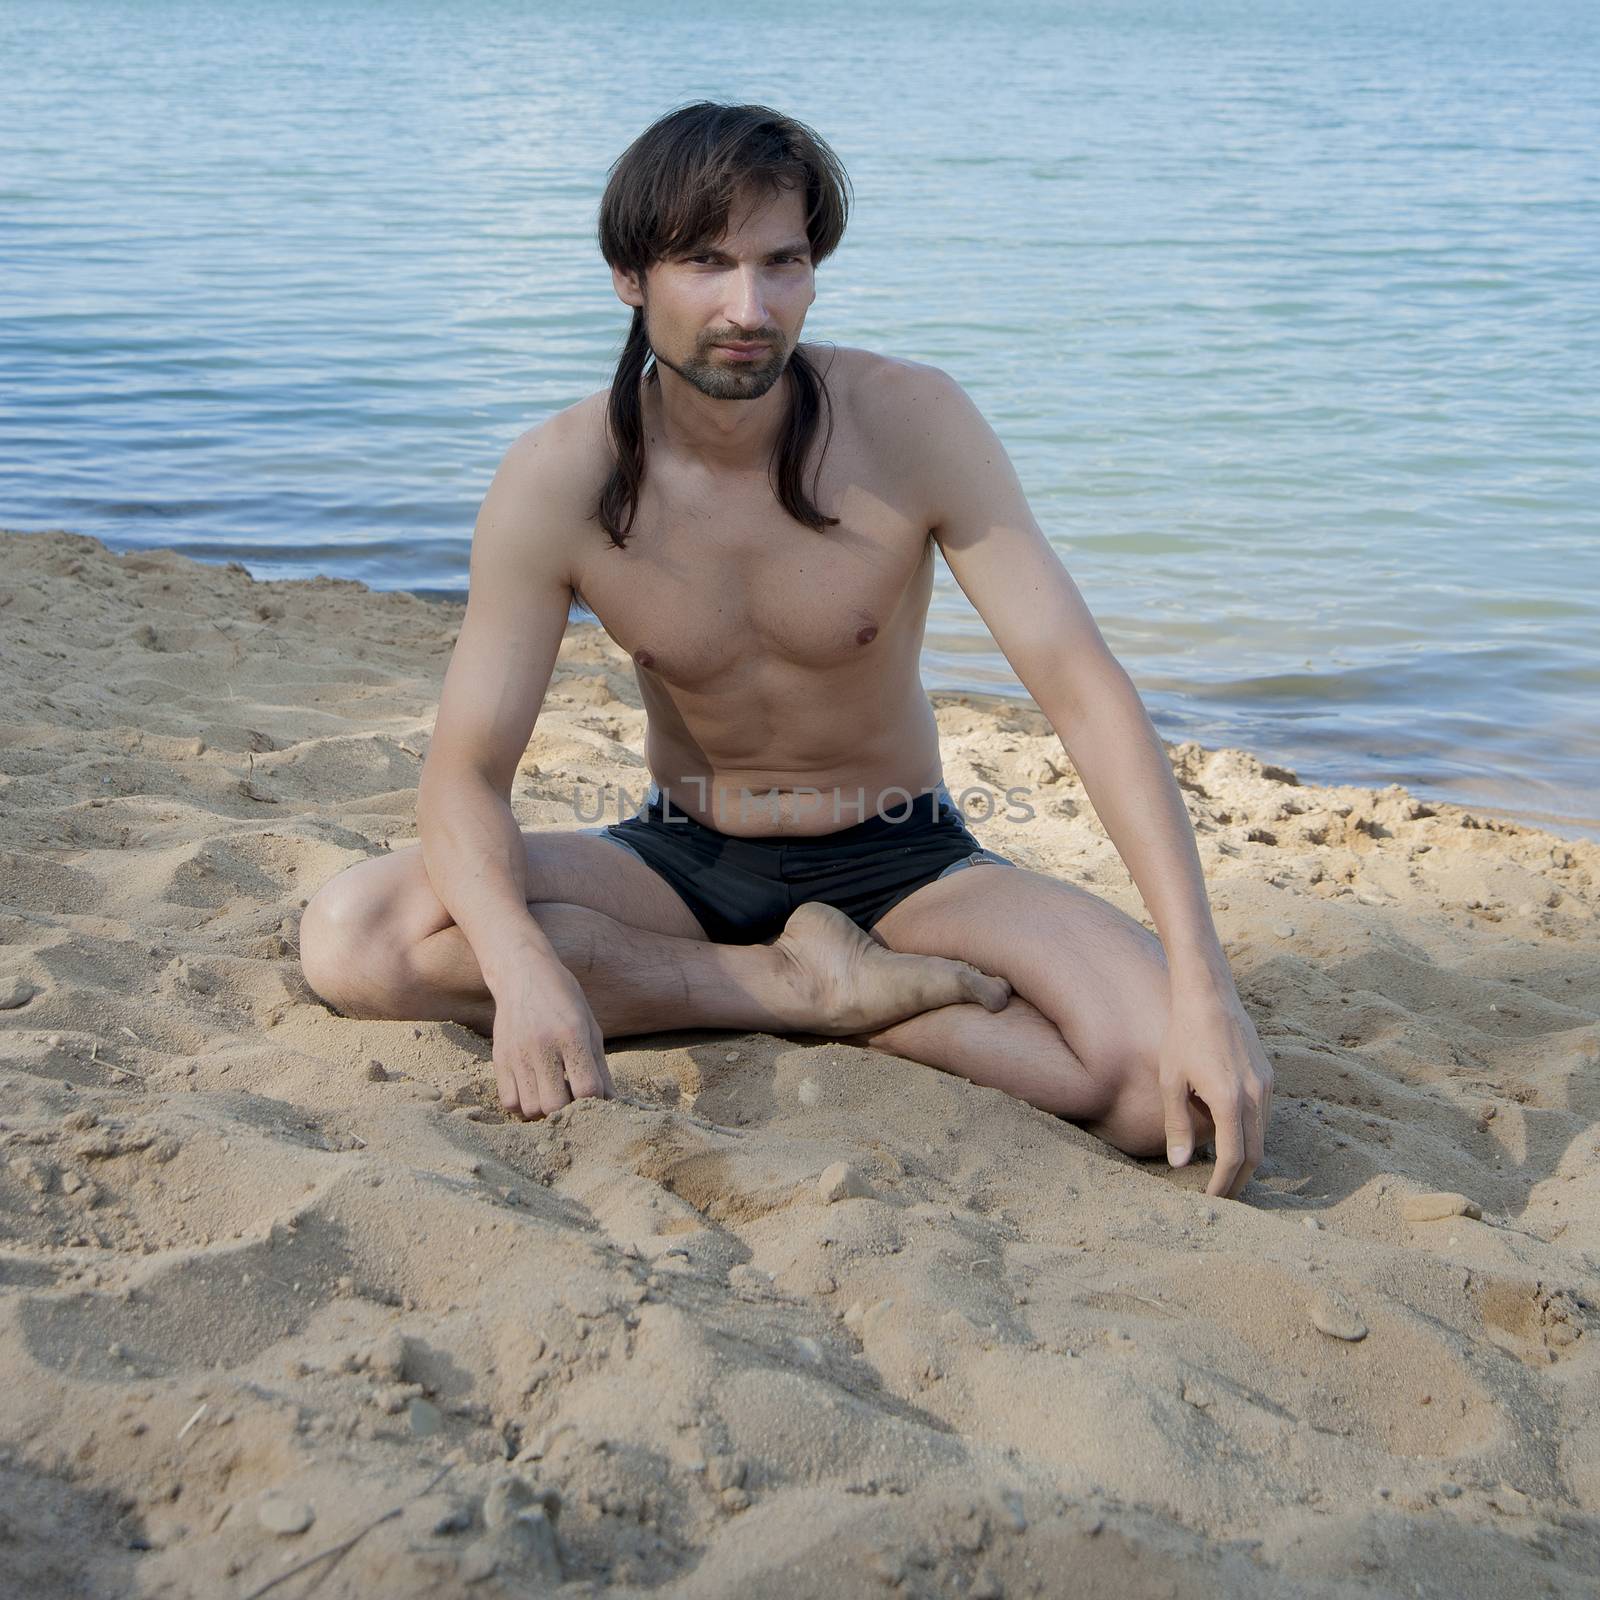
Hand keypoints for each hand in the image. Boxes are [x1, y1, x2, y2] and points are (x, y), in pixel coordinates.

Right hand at [490, 961, 613, 1119]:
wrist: (523, 973)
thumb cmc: (564, 999)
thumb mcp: (590, 1026)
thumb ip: (600, 1067)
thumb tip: (613, 1102)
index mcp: (572, 1035)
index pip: (587, 1088)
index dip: (596, 1101)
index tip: (596, 1097)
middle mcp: (543, 1046)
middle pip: (555, 1105)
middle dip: (568, 1111)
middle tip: (572, 1100)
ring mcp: (518, 1054)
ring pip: (530, 1108)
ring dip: (544, 1111)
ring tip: (552, 1095)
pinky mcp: (499, 1059)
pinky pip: (508, 1101)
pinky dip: (522, 1106)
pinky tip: (533, 1092)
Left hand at [1158, 986, 1273, 1198]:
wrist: (1209, 996)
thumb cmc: (1182, 1036)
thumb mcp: (1171, 1081)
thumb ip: (1177, 1124)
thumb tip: (1180, 1164)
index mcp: (1230, 1100)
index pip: (1233, 1158)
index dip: (1223, 1184)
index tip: (1210, 1199)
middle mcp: (1255, 1095)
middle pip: (1255, 1155)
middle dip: (1239, 1180)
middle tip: (1221, 1197)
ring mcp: (1266, 1085)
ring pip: (1263, 1137)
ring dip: (1246, 1159)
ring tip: (1225, 1174)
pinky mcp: (1268, 1076)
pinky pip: (1264, 1116)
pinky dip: (1251, 1135)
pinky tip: (1233, 1138)